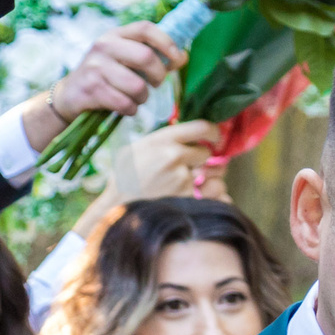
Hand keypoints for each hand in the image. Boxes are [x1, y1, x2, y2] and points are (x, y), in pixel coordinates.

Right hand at [20, 22, 190, 146]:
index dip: (167, 42)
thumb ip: (151, 57)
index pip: (146, 28)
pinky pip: (125, 104)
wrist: (70, 96)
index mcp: (115, 35)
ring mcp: (95, 67)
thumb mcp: (125, 61)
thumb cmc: (107, 78)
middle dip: (158, 75)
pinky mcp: (91, 89)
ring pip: (137, 86)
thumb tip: (183, 56)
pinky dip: (131, 110)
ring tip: (136, 98)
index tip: (177, 59)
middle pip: (146, 57)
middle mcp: (104, 46)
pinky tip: (124, 107)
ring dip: (143, 98)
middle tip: (156, 84)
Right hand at [106, 119, 221, 202]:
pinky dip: (211, 197)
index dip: (213, 132)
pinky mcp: (190, 199)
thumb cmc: (124, 179)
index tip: (214, 138)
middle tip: (192, 167)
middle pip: (206, 153)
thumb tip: (183, 139)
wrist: (118, 208)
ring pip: (214, 175)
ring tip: (195, 184)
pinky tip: (198, 198)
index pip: (201, 127)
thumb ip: (161, 142)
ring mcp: (183, 178)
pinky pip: (216, 194)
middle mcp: (175, 156)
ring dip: (208, 180)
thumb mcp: (135, 149)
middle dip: (202, 161)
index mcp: (163, 140)